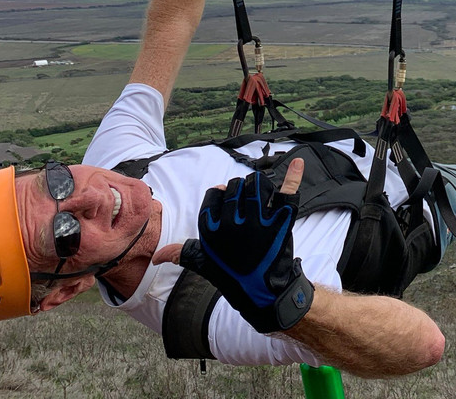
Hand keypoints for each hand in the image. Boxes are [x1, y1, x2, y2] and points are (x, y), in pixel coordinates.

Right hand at [153, 158, 310, 333]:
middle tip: (246, 207)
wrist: (265, 293)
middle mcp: (232, 222)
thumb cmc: (232, 277)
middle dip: (241, 191)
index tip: (227, 202)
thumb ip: (182, 253)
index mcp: (212, 229)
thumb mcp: (204, 264)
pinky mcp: (281, 221)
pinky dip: (294, 176)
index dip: (221, 195)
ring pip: (258, 184)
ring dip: (260, 187)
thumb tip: (156, 257)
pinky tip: (298, 163)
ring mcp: (258, 220)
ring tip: (261, 199)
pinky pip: (287, 192)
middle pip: (237, 185)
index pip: (215, 193)